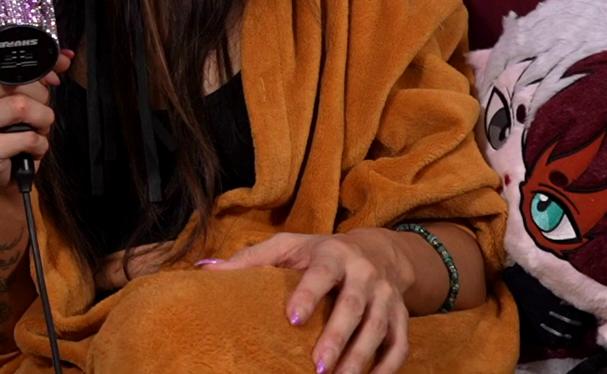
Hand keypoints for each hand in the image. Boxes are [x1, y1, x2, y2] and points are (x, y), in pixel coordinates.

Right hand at [0, 50, 70, 189]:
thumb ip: (38, 69)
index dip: (33, 66)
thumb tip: (64, 58)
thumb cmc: (5, 122)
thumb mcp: (16, 88)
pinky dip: (39, 144)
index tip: (47, 77)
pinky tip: (29, 147)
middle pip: (12, 82)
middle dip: (39, 96)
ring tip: (35, 128)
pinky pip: (26, 138)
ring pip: (21, 107)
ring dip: (42, 119)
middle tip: (37, 110)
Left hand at [204, 230, 413, 373]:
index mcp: (333, 255)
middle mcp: (364, 275)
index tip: (293, 319)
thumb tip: (204, 270)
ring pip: (378, 330)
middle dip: (337, 338)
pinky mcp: (402, 316)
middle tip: (318, 367)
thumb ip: (250, 259)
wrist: (380, 250)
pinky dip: (389, 366)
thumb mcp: (288, 246)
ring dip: (360, 358)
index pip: (322, 275)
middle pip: (353, 308)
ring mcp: (387, 297)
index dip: (309, 295)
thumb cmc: (321, 251)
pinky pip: (400, 345)